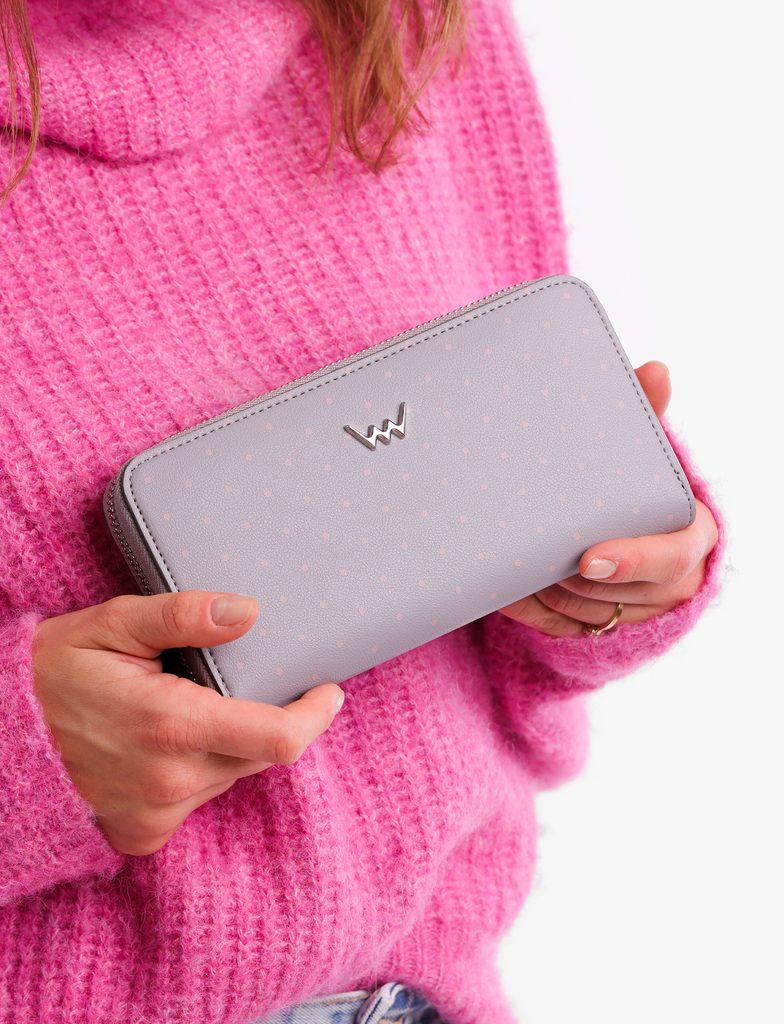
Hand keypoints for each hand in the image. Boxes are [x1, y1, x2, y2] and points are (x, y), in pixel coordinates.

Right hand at [31, 590, 344, 855]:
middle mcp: (171, 780)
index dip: (315, 715)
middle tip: (248, 681)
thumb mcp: (114, 623)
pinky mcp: (143, 833)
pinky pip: (200, 798)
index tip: (328, 691)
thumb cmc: (55, 671)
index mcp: (172, 725)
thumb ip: (184, 614)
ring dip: (231, 742)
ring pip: (232, 774)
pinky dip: (201, 769)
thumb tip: (248, 611)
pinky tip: (170, 743)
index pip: (280, 739)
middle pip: (262, 754)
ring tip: (192, 705)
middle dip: (270, 718)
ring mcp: (156, 813)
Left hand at [497, 361, 718, 637]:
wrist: (626, 531)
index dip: (631, 559)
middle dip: (569, 574)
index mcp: (691, 537)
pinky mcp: (605, 632)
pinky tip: (506, 586)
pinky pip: (562, 629)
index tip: (588, 558)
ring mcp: (639, 614)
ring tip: (514, 561)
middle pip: (616, 589)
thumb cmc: (635, 485)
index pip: (670, 558)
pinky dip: (533, 609)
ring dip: (546, 590)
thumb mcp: (643, 452)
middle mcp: (672, 584)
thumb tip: (656, 369)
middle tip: (531, 548)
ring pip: (585, 614)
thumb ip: (648, 415)